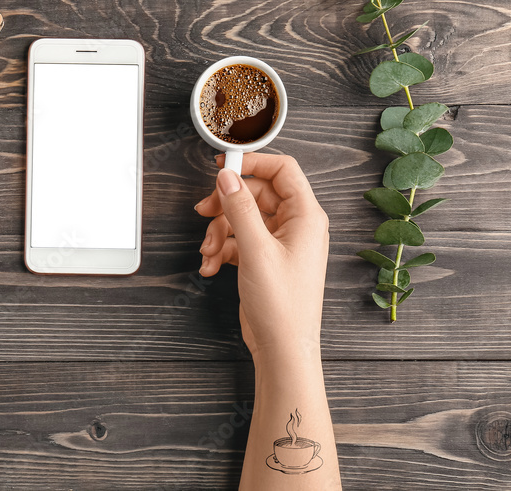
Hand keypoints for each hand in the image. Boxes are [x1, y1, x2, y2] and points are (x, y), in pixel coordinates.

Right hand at [195, 153, 329, 361]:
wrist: (283, 348)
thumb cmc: (283, 305)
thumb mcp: (256, 250)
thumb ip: (240, 209)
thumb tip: (227, 178)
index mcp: (305, 216)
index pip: (282, 170)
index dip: (253, 163)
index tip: (224, 166)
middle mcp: (295, 226)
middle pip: (255, 195)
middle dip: (226, 205)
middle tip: (205, 212)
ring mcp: (279, 243)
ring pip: (242, 218)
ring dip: (219, 232)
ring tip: (209, 251)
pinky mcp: (264, 259)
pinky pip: (238, 240)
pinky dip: (222, 250)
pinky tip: (212, 265)